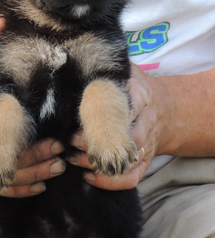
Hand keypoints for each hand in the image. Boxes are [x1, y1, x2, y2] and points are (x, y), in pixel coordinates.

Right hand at [0, 16, 65, 197]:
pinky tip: (42, 186)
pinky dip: (23, 189)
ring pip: (7, 177)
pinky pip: (3, 187)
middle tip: (62, 153)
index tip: (53, 140)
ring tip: (59, 167)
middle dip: (36, 159)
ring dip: (35, 174)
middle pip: (5, 159)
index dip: (24, 143)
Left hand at [68, 63, 159, 189]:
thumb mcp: (126, 71)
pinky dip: (111, 183)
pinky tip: (89, 176)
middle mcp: (146, 120)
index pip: (126, 104)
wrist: (166, 109)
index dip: (104, 114)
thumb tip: (73, 55)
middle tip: (70, 141)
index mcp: (141, 94)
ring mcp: (148, 143)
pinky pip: (132, 178)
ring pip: (127, 160)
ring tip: (73, 158)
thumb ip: (107, 68)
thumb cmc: (135, 88)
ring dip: (98, 163)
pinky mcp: (145, 161)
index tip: (80, 117)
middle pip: (125, 136)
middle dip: (95, 142)